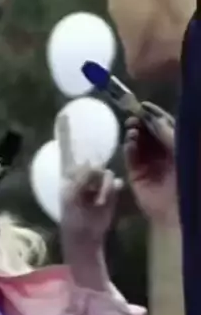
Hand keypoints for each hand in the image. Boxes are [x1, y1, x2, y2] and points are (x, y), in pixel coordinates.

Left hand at [58, 114, 121, 248]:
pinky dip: (108, 191)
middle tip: (86, 195)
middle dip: (91, 178)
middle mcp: (82, 173)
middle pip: (91, 162)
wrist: (85, 234)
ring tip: (94, 203)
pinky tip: (102, 201)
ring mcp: (97, 181)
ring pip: (104, 172)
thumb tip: (94, 163)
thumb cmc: (73, 216)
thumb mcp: (71, 196)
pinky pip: (113, 181)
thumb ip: (81, 178)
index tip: (63, 114)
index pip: (67, 148)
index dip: (66, 132)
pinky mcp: (110, 188)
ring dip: (100, 188)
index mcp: (68, 173)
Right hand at [123, 102, 176, 224]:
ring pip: (138, 143)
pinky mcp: (136, 175)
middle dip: (141, 122)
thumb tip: (152, 116)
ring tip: (131, 128)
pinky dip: (129, 148)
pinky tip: (130, 142)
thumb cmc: (185, 178)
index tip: (143, 105)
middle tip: (134, 117)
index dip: (154, 115)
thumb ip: (167, 132)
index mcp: (176, 146)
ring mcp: (149, 164)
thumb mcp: (180, 149)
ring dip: (134, 133)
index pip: (163, 125)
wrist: (177, 209)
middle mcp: (162, 153)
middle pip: (148, 132)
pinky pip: (130, 158)